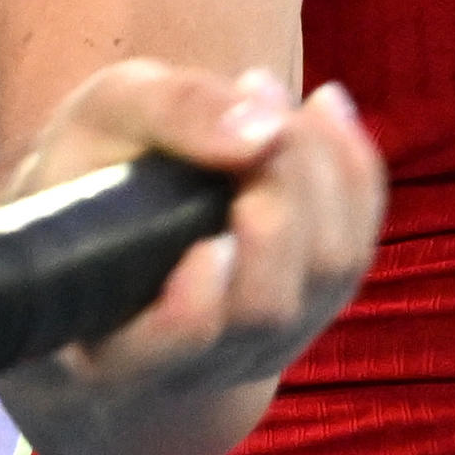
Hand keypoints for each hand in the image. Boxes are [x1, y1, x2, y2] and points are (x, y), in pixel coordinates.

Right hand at [0, 60, 381, 454]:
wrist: (118, 214)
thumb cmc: (94, 165)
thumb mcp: (103, 119)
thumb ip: (169, 114)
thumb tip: (263, 130)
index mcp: (110, 344)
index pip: (159, 355)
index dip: (190, 311)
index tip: (205, 241)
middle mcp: (196, 365)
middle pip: (264, 306)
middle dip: (276, 193)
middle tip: (246, 92)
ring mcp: (266, 342)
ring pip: (328, 272)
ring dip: (317, 166)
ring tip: (265, 90)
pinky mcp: (316, 307)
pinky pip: (360, 245)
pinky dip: (354, 168)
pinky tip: (324, 105)